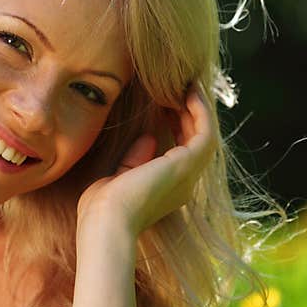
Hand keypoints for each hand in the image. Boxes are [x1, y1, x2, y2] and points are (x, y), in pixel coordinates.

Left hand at [77, 83, 218, 238]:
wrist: (106, 222)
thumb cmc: (101, 209)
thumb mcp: (118, 179)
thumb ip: (134, 160)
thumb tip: (148, 138)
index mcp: (166, 191)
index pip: (179, 153)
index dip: (176, 126)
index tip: (163, 105)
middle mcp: (183, 184)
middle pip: (195, 141)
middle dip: (187, 114)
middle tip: (177, 88)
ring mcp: (188, 175)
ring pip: (204, 134)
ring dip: (198, 108)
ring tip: (186, 84)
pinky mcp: (187, 164)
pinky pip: (205, 130)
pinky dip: (200, 110)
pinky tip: (189, 91)